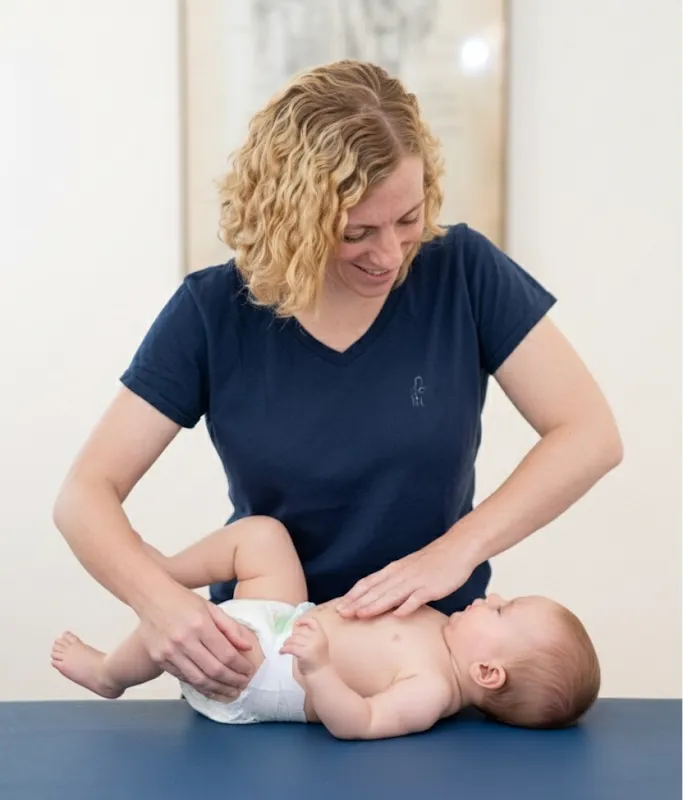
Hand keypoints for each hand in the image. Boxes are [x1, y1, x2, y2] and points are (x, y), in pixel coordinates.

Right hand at [137, 581, 253, 700]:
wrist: (151, 597)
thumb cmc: (184, 600)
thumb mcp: (211, 607)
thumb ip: (230, 628)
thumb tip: (247, 648)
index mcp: (200, 624)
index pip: (226, 653)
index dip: (240, 666)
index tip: (249, 671)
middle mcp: (184, 640)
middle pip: (214, 670)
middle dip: (232, 681)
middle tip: (243, 685)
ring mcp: (169, 652)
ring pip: (199, 679)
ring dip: (218, 689)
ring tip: (231, 692)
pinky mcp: (159, 659)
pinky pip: (183, 678)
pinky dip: (200, 686)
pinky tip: (211, 688)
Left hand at [280, 617, 328, 674]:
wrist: (320, 671)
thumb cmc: (317, 657)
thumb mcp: (317, 642)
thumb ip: (309, 634)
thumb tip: (294, 626)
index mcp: (321, 633)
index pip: (312, 621)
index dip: (303, 620)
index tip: (296, 624)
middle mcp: (317, 637)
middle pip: (299, 631)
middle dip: (292, 636)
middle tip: (288, 641)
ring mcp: (311, 645)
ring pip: (294, 639)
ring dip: (286, 642)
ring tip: (285, 646)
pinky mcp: (304, 653)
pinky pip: (291, 648)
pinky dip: (284, 649)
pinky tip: (282, 651)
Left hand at [336, 535, 474, 618]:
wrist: (456, 549)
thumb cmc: (432, 562)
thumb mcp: (408, 569)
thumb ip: (394, 582)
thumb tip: (380, 597)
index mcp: (393, 570)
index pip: (368, 583)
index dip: (353, 595)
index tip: (338, 607)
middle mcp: (400, 575)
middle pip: (375, 590)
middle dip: (357, 603)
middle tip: (340, 615)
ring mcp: (415, 581)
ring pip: (391, 594)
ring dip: (375, 605)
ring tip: (360, 615)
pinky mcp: (431, 587)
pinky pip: (417, 598)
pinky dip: (407, 606)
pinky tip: (397, 616)